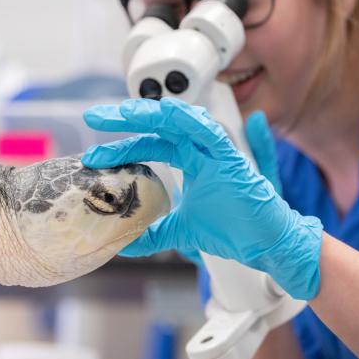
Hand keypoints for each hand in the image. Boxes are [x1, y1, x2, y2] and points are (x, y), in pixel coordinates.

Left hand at [81, 97, 321, 299]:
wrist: (265, 245)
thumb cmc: (233, 230)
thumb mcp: (182, 230)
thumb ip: (154, 233)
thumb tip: (123, 243)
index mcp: (190, 161)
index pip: (150, 145)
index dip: (121, 146)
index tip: (93, 154)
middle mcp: (201, 151)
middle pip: (158, 127)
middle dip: (124, 120)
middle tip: (92, 117)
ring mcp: (216, 153)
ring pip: (180, 120)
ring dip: (150, 113)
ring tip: (121, 113)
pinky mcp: (231, 159)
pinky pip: (208, 132)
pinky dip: (187, 120)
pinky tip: (165, 113)